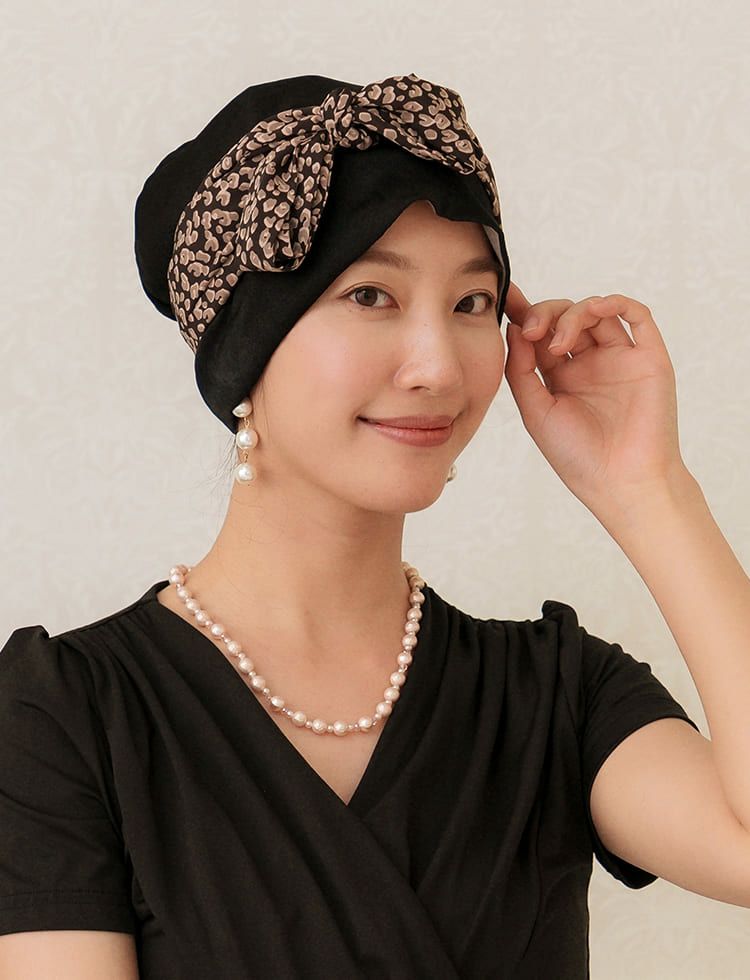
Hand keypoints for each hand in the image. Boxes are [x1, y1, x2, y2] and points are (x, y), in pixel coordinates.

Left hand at [502, 282, 686, 508]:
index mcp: (562, 377)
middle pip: (567, 317)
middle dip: (545, 314)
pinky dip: (615, 303)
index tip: (506, 300)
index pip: (542, 334)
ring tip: (555, 341)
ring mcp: (620, 359)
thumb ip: (521, 370)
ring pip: (597, 313)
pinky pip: (638, 317)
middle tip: (531, 330)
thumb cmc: (578, 457)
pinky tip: (595, 310)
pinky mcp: (649, 359)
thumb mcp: (535, 412)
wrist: (621, 483)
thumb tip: (514, 328)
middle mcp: (591, 364)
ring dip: (572, 314)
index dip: (524, 313)